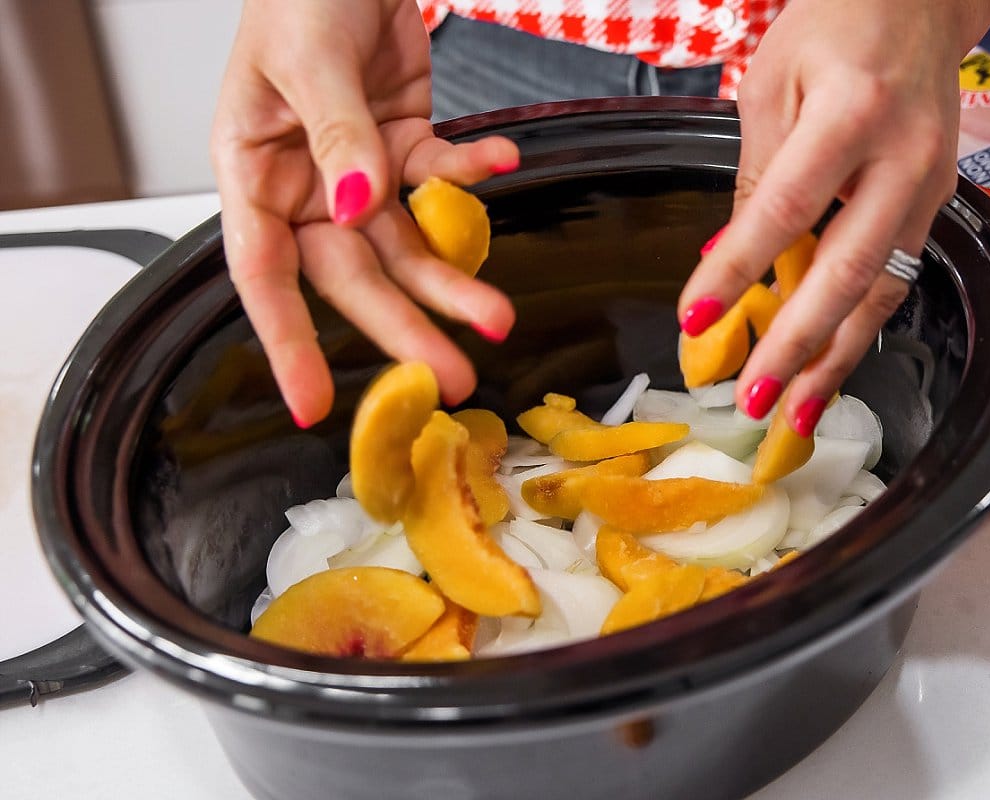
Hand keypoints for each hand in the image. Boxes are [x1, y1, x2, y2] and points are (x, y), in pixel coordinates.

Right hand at [211, 0, 518, 425]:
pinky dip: (474, 174)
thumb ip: (337, 135)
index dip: (286, 342)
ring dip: (454, 278)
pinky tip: (500, 160)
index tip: (310, 403)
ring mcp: (360, 171)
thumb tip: (355, 204)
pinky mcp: (407, 147)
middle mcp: (307, 184)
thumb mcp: (308, 58)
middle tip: (450, 376)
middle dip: (404, 326)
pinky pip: (444, 177)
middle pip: (354, 275)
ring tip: (495, 316)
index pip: (264, 273)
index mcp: (253, 169)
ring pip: (408, 246)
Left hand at [677, 0, 989, 432]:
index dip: (737, 272)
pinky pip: (894, 279)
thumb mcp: (770, 86)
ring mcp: (931, 186)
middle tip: (755, 399)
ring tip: (795, 413)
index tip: (696, 320)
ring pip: (883, 292)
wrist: (920, 2)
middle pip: (849, 272)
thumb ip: (756, 176)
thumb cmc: (835, 28)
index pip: (783, 210)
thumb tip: (730, 261)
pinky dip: (857, 328)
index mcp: (851, 114)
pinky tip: (827, 365)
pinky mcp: (938, 205)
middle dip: (798, 346)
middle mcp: (903, 159)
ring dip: (835, 359)